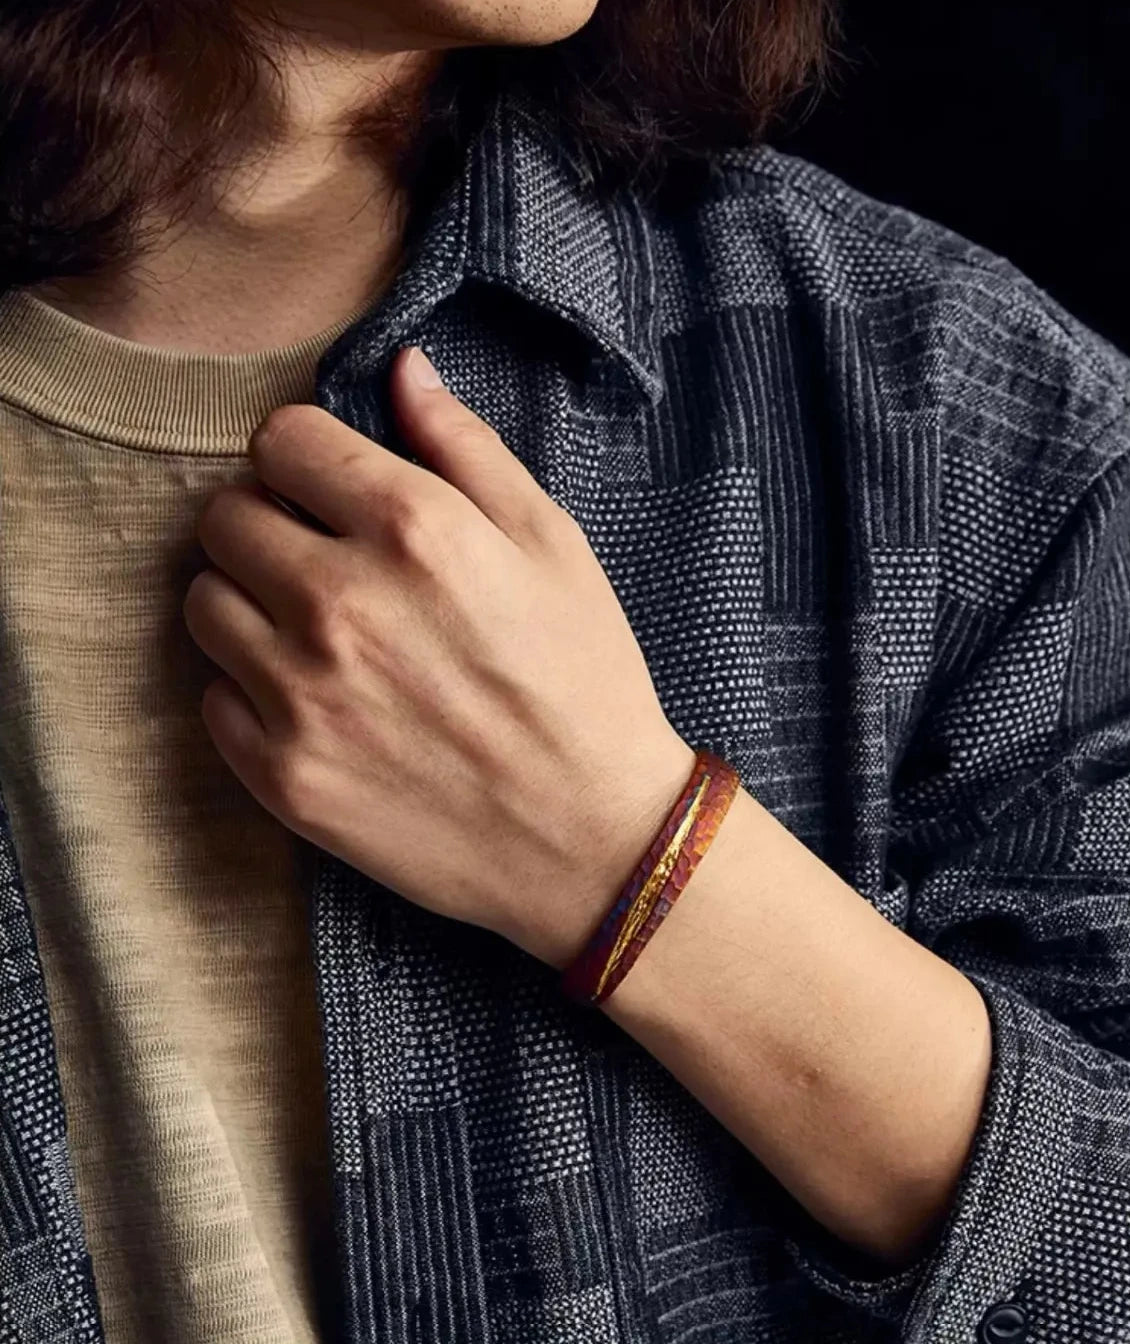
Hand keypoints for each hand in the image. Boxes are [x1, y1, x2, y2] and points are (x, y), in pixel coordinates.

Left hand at [183, 345, 695, 967]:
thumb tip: (400, 368)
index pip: (281, 439)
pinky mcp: (283, 773)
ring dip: (248, 601)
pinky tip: (317, 699)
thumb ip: (466, 447)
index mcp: (410, 528)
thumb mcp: (552, 544)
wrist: (590, 838)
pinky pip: (214, 697)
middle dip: (266, 519)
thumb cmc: (584, 680)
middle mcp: (339, 602)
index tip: (327, 483)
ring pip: (205, 602)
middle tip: (319, 556)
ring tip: (315, 629)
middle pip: (225, 515)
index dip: (305, 454)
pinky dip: (250, 688)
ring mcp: (302, 694)